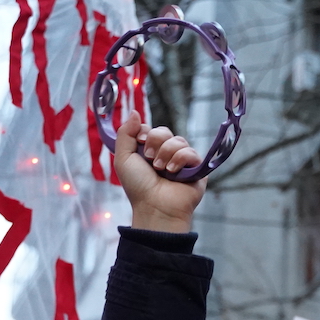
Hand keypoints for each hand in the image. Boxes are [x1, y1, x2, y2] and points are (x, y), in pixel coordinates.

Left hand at [116, 111, 205, 233]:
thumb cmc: (138, 187)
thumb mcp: (123, 159)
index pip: (151, 129)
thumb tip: (135, 112)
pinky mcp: (196, 168)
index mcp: (149, 151)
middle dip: (155, 142)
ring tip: (161, 170)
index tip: (140, 143)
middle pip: (164, 131)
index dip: (146, 133)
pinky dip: (180, 160)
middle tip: (150, 160)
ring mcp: (182, 161)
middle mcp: (166, 154)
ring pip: (178, 140)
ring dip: (166, 153)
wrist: (154, 206)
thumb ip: (125, 133)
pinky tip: (173, 173)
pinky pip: (191, 152)